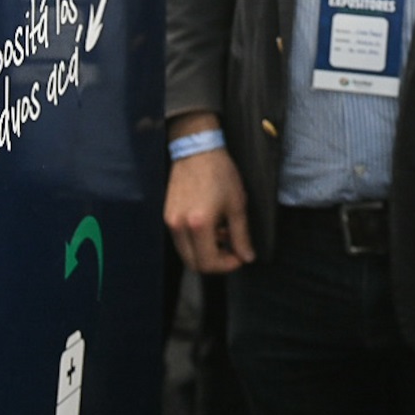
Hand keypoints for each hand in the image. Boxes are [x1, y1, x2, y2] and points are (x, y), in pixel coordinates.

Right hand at [163, 144, 254, 273]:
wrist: (197, 149)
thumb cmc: (220, 173)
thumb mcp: (237, 204)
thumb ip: (241, 235)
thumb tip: (247, 256)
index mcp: (198, 225)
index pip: (209, 263)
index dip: (227, 265)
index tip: (240, 256)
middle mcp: (179, 227)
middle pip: (194, 263)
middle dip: (216, 262)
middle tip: (233, 250)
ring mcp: (170, 221)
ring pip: (186, 253)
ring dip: (205, 252)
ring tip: (223, 234)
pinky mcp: (167, 215)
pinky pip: (181, 239)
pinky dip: (196, 241)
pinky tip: (211, 226)